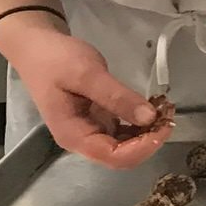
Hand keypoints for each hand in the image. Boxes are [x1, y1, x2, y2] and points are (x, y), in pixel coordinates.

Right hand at [0, 15, 168, 167]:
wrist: (36, 48)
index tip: (165, 124)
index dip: (144, 147)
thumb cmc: (56, 60)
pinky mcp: (97, 119)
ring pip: (126, 145)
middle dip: (150, 139)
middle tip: (169, 112)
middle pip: (122, 155)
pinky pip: (124, 130)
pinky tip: (152, 105)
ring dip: (148, 131)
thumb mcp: (88, 74)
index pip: (114, 157)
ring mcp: (90, 131)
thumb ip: (117, 97)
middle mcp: (83, 140)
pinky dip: (141, 122)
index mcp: (74, 135)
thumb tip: (149, 118)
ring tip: (165, 106)